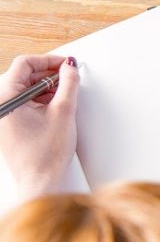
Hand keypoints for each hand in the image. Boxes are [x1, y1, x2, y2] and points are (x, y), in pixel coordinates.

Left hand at [0, 55, 79, 197]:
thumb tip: (70, 68)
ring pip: (23, 89)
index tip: (65, 63)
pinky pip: (22, 102)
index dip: (48, 60)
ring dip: (45, 87)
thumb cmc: (45, 155)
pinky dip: (40, 100)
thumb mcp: (64, 111)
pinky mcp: (8, 125)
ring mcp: (3, 116)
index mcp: (6, 98)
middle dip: (48, 74)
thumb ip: (69, 84)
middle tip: (69, 77)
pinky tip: (55, 106)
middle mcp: (0, 105)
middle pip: (23, 75)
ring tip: (65, 94)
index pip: (24, 64)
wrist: (40, 181)